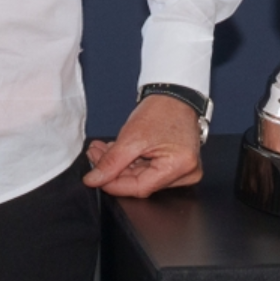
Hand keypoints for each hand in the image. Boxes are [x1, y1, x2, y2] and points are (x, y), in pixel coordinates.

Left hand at [83, 94, 204, 196]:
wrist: (175, 93)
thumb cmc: (162, 109)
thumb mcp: (132, 136)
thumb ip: (112, 162)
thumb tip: (94, 180)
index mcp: (179, 166)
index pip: (139, 188)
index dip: (113, 184)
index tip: (94, 177)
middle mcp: (185, 173)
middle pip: (140, 182)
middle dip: (114, 170)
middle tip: (94, 155)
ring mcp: (182, 169)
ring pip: (142, 176)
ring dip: (120, 165)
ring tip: (101, 150)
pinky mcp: (176, 165)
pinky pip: (149, 170)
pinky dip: (131, 162)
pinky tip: (116, 152)